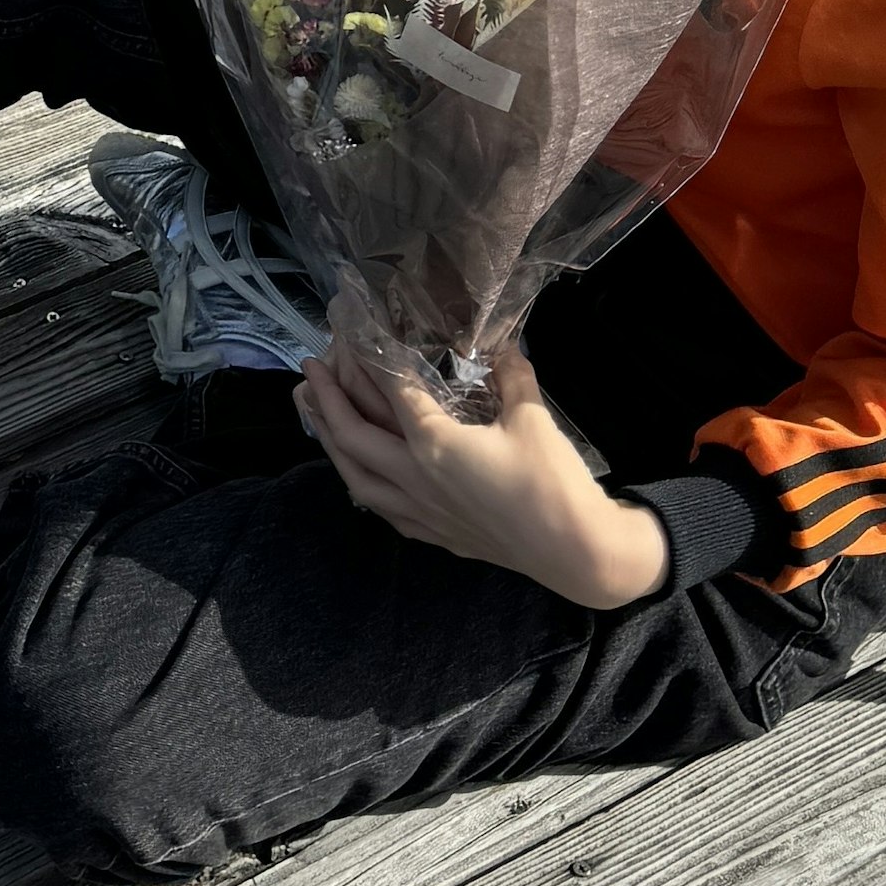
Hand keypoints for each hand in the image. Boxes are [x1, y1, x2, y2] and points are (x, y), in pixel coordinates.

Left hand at [294, 333, 672, 610]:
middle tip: (308, 369)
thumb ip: (510, 373)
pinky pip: (381, 507)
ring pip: (356, 477)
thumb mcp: (532, 415)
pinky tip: (356, 474)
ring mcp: (421, 512)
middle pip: (354, 437)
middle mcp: (416, 479)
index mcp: (436, 445)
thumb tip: (499, 342)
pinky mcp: (434, 535)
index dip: (365, 358)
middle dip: (326, 400)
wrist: (577, 554)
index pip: (389, 392)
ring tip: (313, 414)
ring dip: (330, 442)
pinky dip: (360, 481)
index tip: (346, 332)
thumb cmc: (553, 483)